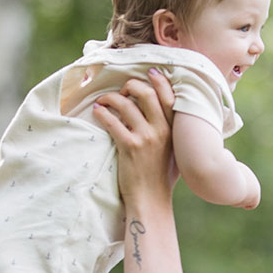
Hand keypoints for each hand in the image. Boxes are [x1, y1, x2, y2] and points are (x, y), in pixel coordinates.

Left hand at [88, 70, 175, 203]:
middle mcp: (162, 130)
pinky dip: (102, 113)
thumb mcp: (175, 151)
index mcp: (174, 130)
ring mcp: (146, 138)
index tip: (150, 72)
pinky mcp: (130, 147)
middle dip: (131, 85)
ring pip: (126, 105)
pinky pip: (112, 121)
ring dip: (111, 98)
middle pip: (146, 94)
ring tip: (103, 101)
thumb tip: (161, 115)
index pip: (169, 96)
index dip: (159, 81)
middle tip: (122, 89)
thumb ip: (171, 132)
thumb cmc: (161, 177)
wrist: (152, 200)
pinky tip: (97, 112)